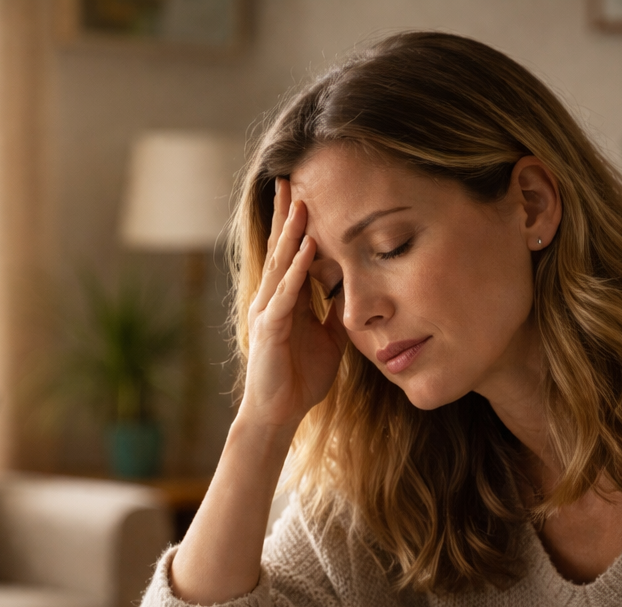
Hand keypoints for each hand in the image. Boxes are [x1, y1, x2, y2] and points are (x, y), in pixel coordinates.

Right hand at [238, 178, 347, 431]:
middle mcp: (273, 299)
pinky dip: (297, 269)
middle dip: (286, 214)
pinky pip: (286, 293)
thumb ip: (335, 314)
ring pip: (281, 264)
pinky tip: (305, 248)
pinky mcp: (271, 328)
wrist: (279, 413)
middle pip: (280, 248)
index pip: (291, 254)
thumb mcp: (329, 340)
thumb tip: (353, 293)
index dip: (297, 224)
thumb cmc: (301, 379)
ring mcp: (268, 311)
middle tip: (291, 177)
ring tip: (300, 202)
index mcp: (286, 300)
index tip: (305, 192)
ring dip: (291, 232)